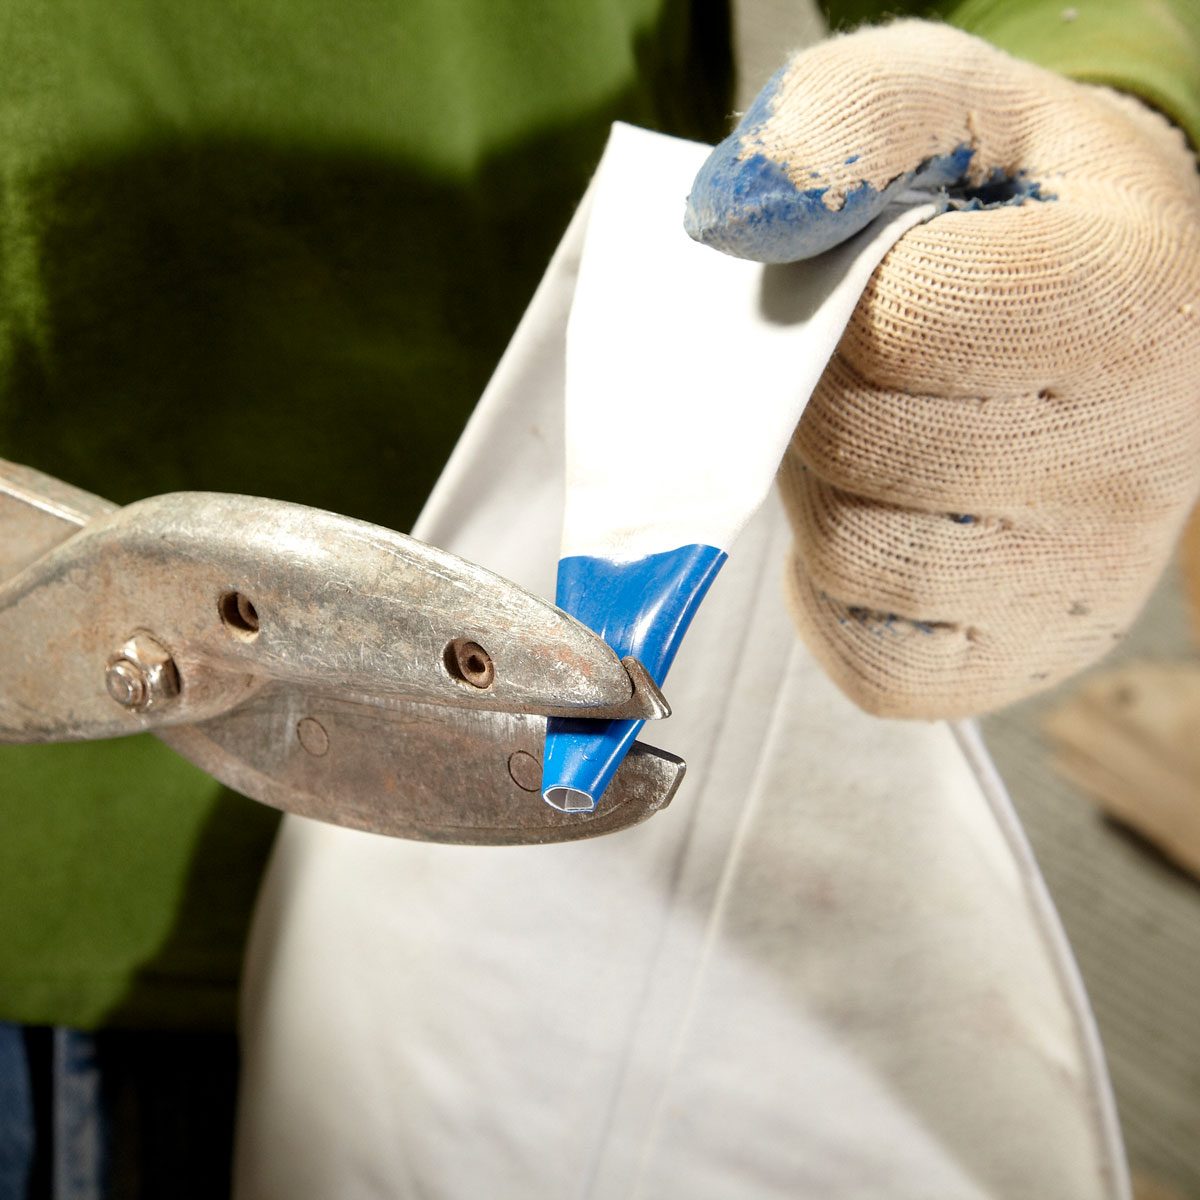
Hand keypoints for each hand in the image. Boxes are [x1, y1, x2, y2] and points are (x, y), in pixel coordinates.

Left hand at [686, 21, 1199, 717]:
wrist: (1113, 314)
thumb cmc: (1015, 212)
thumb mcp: (947, 107)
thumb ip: (845, 119)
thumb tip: (737, 217)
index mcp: (1125, 300)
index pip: (901, 325)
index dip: (840, 300)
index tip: (870, 283)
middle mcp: (1131, 457)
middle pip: (860, 446)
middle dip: (814, 395)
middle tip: (854, 364)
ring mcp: (1077, 576)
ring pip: (854, 557)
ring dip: (818, 490)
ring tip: (870, 437)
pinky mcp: (1019, 657)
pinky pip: (871, 658)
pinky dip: (837, 593)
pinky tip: (883, 521)